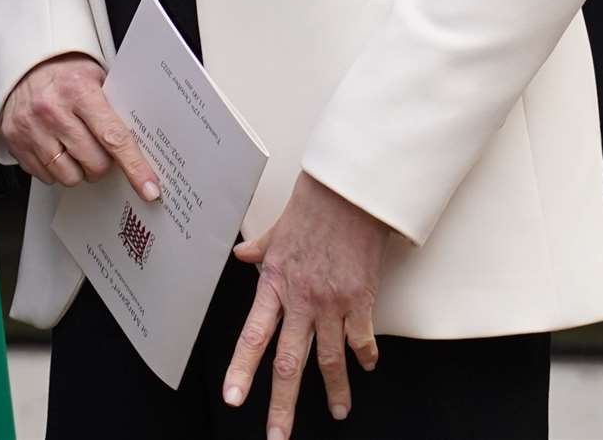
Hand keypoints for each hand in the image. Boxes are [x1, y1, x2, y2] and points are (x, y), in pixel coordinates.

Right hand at [2, 52, 159, 202]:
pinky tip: (57, 148)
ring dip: (79, 170)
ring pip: (69, 176)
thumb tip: (142, 143)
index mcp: (80, 91)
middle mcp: (54, 111)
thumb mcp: (96, 77)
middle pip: (94, 163)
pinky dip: (56, 170)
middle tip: (101, 149)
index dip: (135, 166)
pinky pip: (45, 177)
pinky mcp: (16, 143)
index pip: (114, 137)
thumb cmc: (67, 72)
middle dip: (104, 164)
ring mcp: (32, 129)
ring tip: (78, 148)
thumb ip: (115, 106)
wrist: (25, 64)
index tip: (149, 189)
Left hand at [223, 171, 388, 437]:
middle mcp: (302, 299)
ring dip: (335, 391)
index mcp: (276, 283)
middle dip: (283, 406)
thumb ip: (260, 248)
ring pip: (330, 361)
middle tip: (277, 438)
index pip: (254, 335)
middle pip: (290, 364)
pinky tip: (368, 366)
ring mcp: (332, 302)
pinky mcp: (361, 298)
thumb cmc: (315, 202)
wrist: (351, 189)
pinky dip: (365, 355)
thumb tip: (241, 254)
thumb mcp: (279, 227)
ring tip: (337, 412)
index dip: (242, 370)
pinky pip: (361, 338)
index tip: (234, 398)